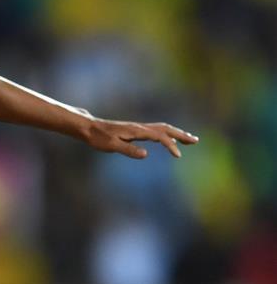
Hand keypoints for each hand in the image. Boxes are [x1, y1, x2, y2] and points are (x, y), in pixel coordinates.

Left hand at [84, 118, 198, 158]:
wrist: (88, 128)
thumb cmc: (98, 138)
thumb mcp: (111, 146)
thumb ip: (128, 150)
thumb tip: (146, 154)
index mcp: (136, 131)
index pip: (159, 136)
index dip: (170, 145)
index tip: (178, 155)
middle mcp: (139, 127)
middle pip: (165, 128)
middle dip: (181, 134)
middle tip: (196, 141)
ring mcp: (137, 128)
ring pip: (161, 128)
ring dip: (176, 133)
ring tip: (190, 139)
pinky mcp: (134, 131)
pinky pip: (155, 131)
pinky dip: (166, 134)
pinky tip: (169, 140)